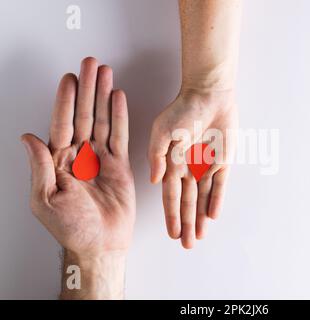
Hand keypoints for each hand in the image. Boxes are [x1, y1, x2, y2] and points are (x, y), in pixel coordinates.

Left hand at [21, 57, 134, 298]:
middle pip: (83, 115)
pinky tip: (118, 99)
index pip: (62, 123)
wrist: (101, 244)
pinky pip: (120, 136)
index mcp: (59, 162)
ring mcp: (101, 158)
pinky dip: (120, 117)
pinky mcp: (120, 164)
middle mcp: (79, 155)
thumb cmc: (72, 228)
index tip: (69, 78)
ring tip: (106, 73)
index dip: (65, 100)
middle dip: (87, 89)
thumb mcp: (45, 199)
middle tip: (91, 64)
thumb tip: (28, 137)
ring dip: (103, 96)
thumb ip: (40, 167)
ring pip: (102, 120)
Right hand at [148, 89, 237, 248]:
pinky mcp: (223, 161)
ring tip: (198, 237)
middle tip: (186, 245)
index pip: (171, 196)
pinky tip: (212, 216)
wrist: (208, 95)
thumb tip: (154, 182)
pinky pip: (220, 185)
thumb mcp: (161, 132)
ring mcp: (206, 166)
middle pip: (187, 202)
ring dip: (200, 218)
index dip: (171, 215)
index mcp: (172, 164)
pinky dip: (216, 200)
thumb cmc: (182, 111)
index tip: (172, 233)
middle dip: (186, 224)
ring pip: (203, 198)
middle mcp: (188, 169)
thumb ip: (157, 156)